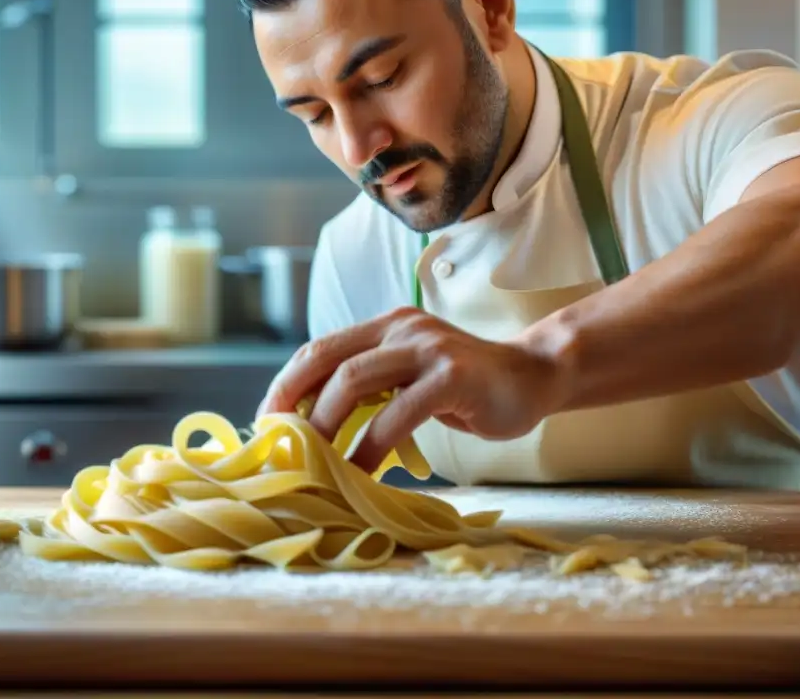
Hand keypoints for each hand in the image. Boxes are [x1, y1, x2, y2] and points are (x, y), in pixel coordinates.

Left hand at [257, 306, 567, 473]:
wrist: (532, 377)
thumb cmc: (466, 387)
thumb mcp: (409, 378)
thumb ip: (372, 387)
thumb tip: (314, 425)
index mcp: (384, 327)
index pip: (320, 349)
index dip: (286, 385)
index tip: (266, 425)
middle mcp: (400, 328)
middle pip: (327, 360)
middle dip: (294, 403)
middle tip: (278, 446)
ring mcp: (427, 348)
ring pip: (355, 381)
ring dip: (327, 426)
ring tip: (314, 464)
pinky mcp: (452, 376)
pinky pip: (399, 412)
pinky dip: (372, 445)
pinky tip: (361, 472)